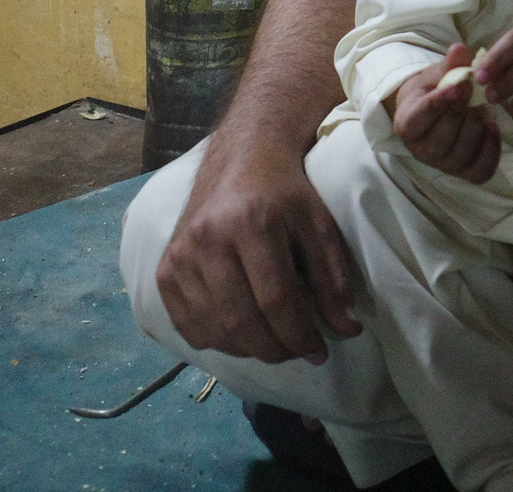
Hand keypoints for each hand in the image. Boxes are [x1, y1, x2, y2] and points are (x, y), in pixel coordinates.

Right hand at [155, 131, 361, 365]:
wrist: (240, 159)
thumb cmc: (284, 193)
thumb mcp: (318, 225)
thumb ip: (333, 278)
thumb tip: (347, 330)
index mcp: (252, 222)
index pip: (276, 300)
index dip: (300, 335)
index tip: (320, 351)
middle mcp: (208, 239)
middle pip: (241, 321)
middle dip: (276, 350)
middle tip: (298, 353)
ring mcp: (180, 255)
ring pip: (214, 329)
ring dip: (248, 350)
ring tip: (274, 344)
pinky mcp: (164, 269)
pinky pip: (187, 325)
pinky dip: (216, 340)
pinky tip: (241, 334)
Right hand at [391, 43, 501, 180]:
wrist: (440, 111)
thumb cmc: (435, 90)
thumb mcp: (438, 73)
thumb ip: (450, 64)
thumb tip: (459, 49)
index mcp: (407, 123)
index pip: (417, 120)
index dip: (438, 104)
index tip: (458, 86)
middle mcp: (421, 150)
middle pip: (440, 141)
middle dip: (460, 113)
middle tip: (473, 90)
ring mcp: (443, 165)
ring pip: (460, 155)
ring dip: (475, 128)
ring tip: (482, 107)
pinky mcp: (465, 172)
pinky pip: (480, 171)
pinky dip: (491, 150)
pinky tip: (493, 127)